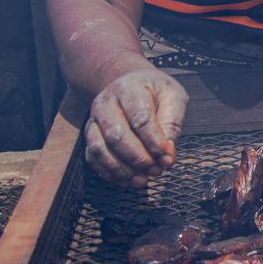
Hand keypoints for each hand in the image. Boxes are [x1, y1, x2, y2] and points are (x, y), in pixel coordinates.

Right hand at [84, 67, 187, 188]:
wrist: (129, 82)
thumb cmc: (155, 92)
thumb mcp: (172, 97)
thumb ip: (172, 124)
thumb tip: (167, 156)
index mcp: (129, 89)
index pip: (140, 118)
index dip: (153, 141)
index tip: (166, 157)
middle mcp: (106, 103)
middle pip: (116, 136)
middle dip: (138, 158)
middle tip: (157, 170)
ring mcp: (94, 120)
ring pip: (100, 149)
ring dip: (122, 169)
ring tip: (143, 180)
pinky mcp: (90, 135)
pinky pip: (94, 158)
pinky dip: (110, 173)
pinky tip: (128, 180)